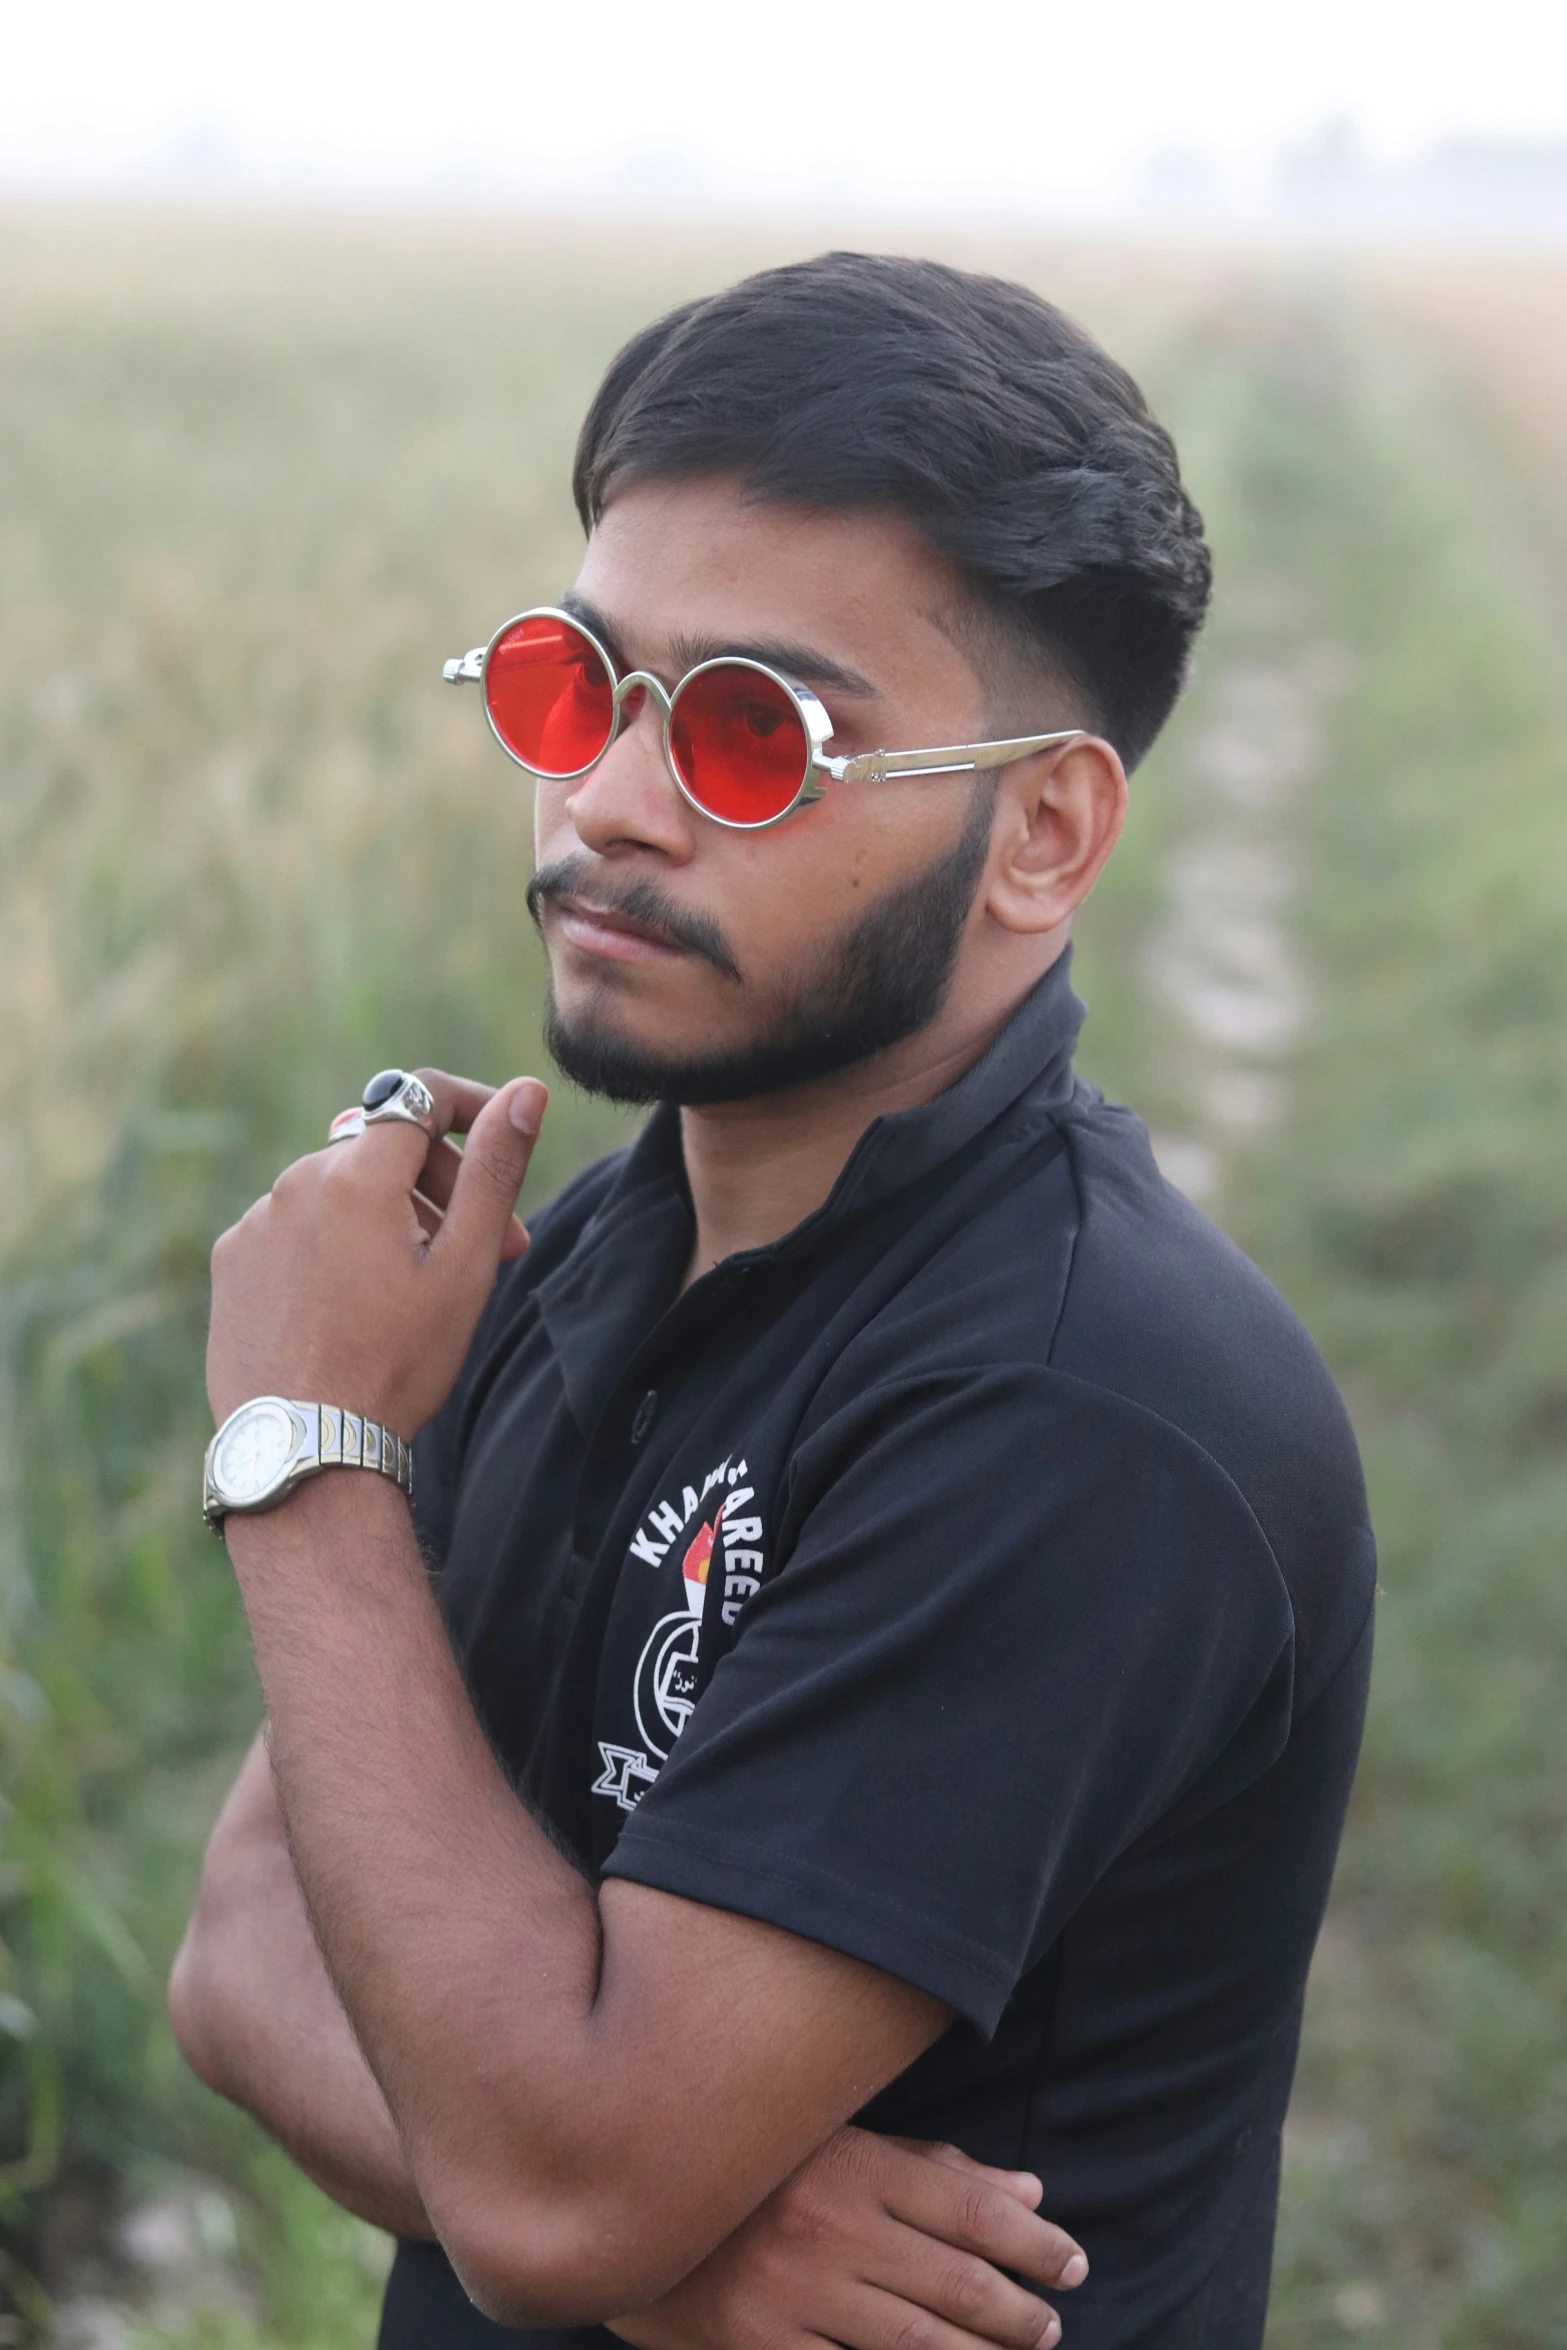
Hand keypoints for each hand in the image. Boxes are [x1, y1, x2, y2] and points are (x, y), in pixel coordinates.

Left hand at [207, 1068, 547, 1436]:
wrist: (307, 1447)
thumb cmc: (397, 1362)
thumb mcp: (466, 1267)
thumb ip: (495, 1170)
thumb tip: (526, 1091)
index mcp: (357, 1176)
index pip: (421, 1098)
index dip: (472, 1107)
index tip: (503, 1139)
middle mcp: (296, 1182)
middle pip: (384, 1150)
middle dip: (443, 1186)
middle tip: (494, 1249)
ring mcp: (256, 1222)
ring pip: (339, 1190)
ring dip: (389, 1217)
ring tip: (419, 1286)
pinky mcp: (232, 1260)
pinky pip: (295, 1227)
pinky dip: (334, 1245)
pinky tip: (357, 1302)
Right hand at [608, 2127, 1086, 2349]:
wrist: (629, 2194)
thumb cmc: (752, 2165)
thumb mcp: (839, 2143)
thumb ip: (931, 2166)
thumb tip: (1029, 2190)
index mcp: (854, 2164)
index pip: (969, 2206)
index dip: (1031, 2242)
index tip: (1072, 2262)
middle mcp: (832, 2225)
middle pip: (953, 2282)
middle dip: (1017, 2311)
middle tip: (1049, 2326)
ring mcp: (795, 2290)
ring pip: (914, 2343)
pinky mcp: (759, 2343)